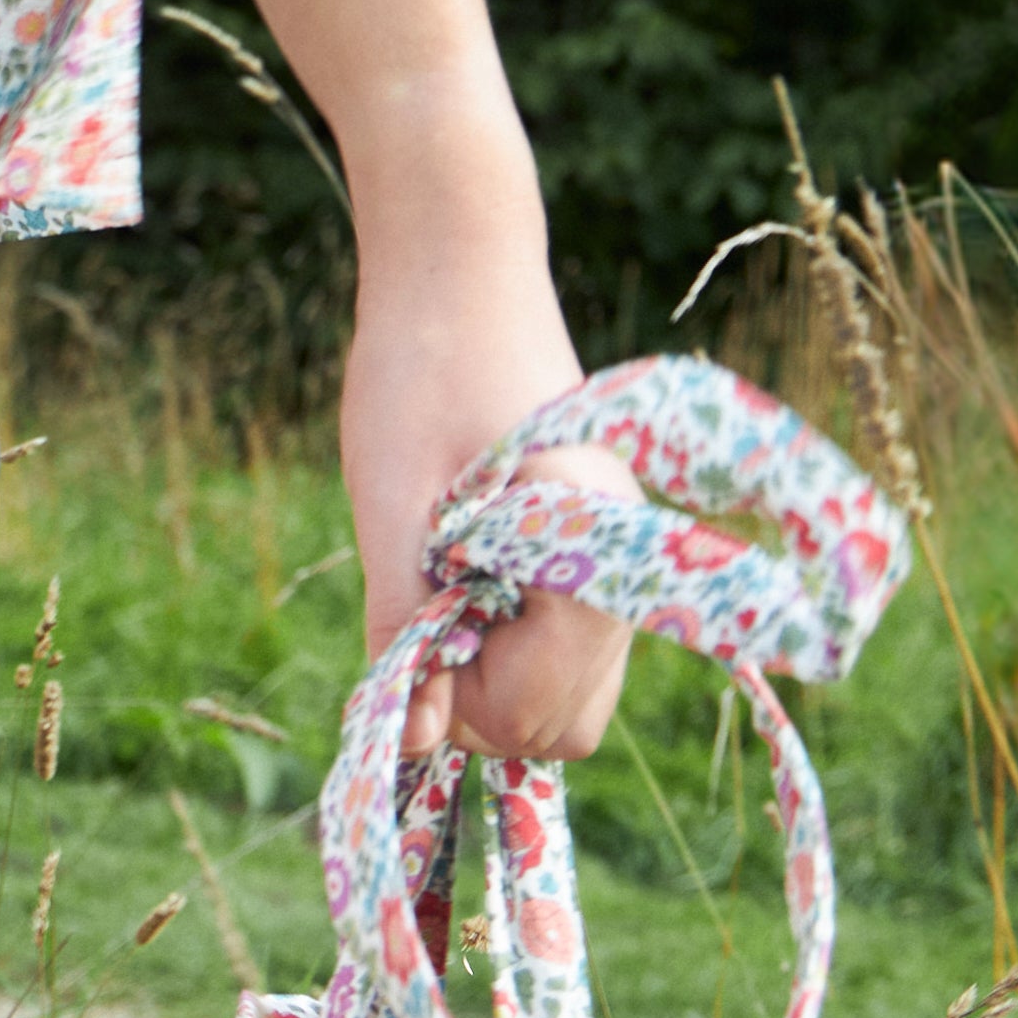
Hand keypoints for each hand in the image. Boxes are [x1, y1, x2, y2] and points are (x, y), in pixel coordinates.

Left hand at [339, 282, 633, 772]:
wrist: (458, 273)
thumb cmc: (419, 368)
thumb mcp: (390, 500)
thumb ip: (406, 623)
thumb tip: (413, 744)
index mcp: (591, 548)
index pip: (537, 708)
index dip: (458, 694)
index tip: (414, 621)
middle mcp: (627, 573)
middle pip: (560, 725)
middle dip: (477, 701)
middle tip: (422, 612)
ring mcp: (616, 574)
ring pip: (565, 698)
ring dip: (490, 675)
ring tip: (440, 585)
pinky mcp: (592, 566)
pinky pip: (561, 655)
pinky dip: (506, 646)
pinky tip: (462, 578)